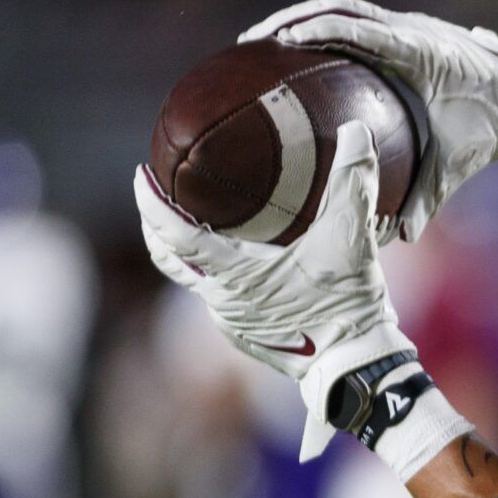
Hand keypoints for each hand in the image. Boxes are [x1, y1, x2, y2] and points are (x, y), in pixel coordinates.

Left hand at [137, 120, 416, 460]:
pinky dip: (222, 277)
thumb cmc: (347, 304)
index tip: (140, 176)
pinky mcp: (249, 338)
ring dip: (192, 254)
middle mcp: (222, 302)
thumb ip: (351, 182)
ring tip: (201, 226)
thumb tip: (356, 130)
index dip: (151, 203)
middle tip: (156, 196)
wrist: (357, 366)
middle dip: (156, 227)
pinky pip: (223, 301)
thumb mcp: (351, 238)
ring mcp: (233, 324)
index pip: (175, 234)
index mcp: (235, 275)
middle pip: (170, 260)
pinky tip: (244, 266)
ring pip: (197, 282)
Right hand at [239, 0, 497, 242]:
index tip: (278, 42)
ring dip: (305, 17)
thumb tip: (397, 237)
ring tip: (264, 41)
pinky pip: (360, 21)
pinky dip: (328, 29)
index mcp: (418, 49)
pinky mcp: (407, 32)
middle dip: (292, 18)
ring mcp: (408, 25)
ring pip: (346, 7)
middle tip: (250, 42)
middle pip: (340, 6)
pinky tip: (303, 52)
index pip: (359, 27)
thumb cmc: (496, 125)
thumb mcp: (460, 159)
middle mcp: (410, 28)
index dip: (317, 29)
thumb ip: (427, 195)